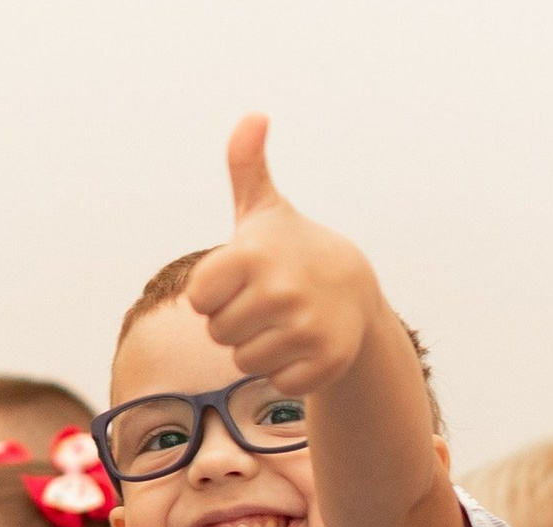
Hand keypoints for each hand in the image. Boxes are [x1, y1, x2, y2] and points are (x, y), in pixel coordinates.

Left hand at [186, 114, 378, 396]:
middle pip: (218, 333)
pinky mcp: (324, 363)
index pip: (198, 299)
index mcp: (251, 255)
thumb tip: (254, 117)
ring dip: (259, 350)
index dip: (214, 295)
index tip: (240, 281)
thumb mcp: (264, 210)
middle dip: (236, 324)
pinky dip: (287, 372)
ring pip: (245, 362)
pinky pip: (278, 383)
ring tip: (283, 325)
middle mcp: (279, 291)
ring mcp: (304, 329)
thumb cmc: (291, 252)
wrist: (354, 289)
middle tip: (265, 305)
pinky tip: (302, 347)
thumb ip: (246, 166)